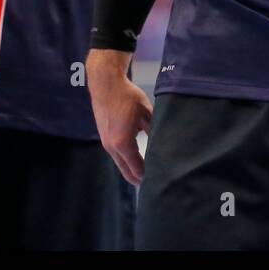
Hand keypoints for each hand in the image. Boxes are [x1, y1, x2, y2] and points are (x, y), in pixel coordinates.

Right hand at [86, 49, 152, 184]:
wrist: (106, 84)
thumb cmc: (128, 97)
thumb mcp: (146, 113)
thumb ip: (154, 130)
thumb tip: (164, 145)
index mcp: (123, 143)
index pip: (137, 169)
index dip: (149, 177)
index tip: (161, 181)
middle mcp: (112, 147)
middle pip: (127, 172)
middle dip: (140, 179)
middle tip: (155, 185)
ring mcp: (106, 143)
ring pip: (121, 165)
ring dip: (133, 170)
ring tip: (149, 174)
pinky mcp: (104, 138)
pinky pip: (117, 156)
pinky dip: (127, 162)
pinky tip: (137, 161)